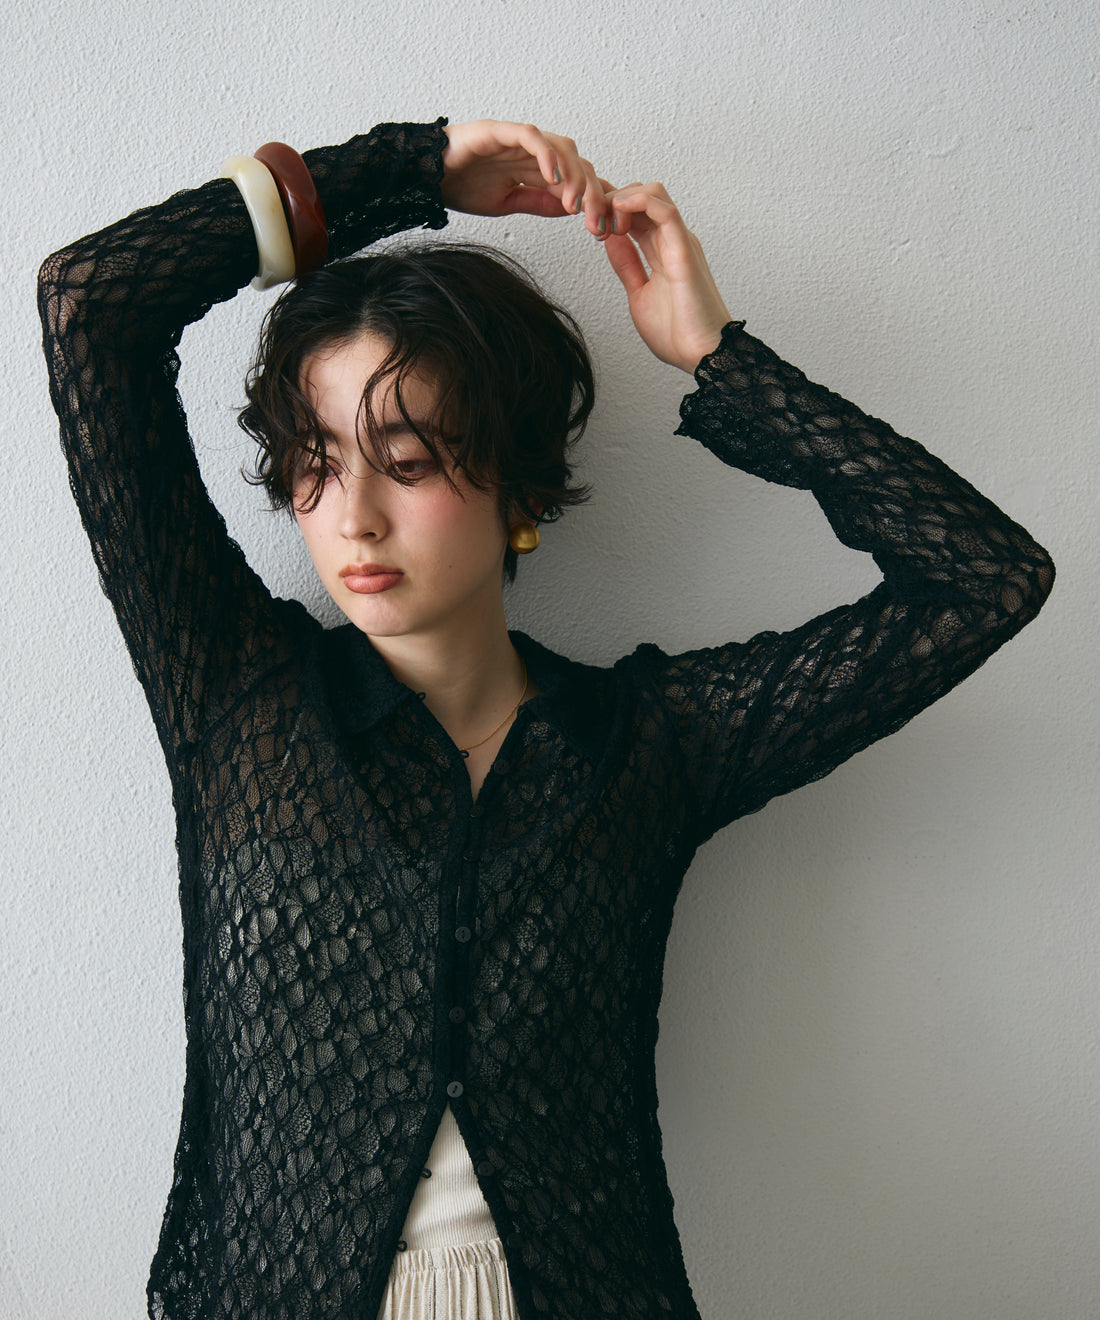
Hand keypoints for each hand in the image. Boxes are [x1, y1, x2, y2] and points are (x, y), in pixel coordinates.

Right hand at [441, 120, 610, 235]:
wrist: (426, 178)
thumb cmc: (462, 185)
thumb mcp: (508, 204)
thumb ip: (539, 203)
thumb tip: (571, 209)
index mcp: (537, 169)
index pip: (579, 180)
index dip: (597, 201)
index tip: (610, 229)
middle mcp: (534, 151)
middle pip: (579, 166)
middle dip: (594, 197)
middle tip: (598, 226)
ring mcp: (518, 139)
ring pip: (563, 149)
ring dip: (575, 177)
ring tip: (577, 205)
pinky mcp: (500, 131)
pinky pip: (531, 137)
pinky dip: (547, 155)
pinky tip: (555, 177)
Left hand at [601, 184, 731, 372]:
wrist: (701, 355)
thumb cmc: (677, 332)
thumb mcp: (638, 293)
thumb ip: (627, 265)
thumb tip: (611, 240)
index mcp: (662, 250)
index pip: (635, 213)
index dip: (608, 209)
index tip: (588, 223)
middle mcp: (672, 240)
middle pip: (640, 196)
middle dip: (609, 200)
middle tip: (591, 224)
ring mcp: (679, 241)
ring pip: (652, 193)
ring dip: (621, 199)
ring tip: (604, 222)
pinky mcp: (684, 247)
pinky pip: (663, 209)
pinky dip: (638, 201)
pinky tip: (619, 212)